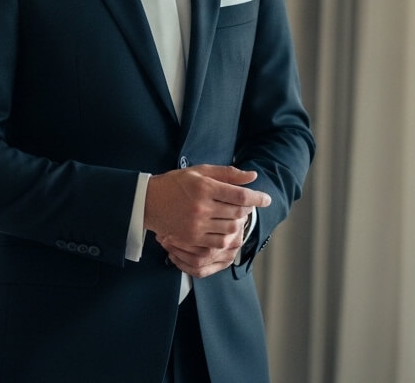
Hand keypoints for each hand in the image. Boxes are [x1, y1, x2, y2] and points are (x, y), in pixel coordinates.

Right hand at [143, 165, 267, 277]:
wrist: (148, 202)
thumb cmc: (175, 183)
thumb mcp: (199, 172)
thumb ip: (227, 173)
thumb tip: (252, 176)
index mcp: (204, 188)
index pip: (239, 194)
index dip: (257, 197)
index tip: (266, 199)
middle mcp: (201, 207)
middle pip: (238, 213)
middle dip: (248, 210)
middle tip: (248, 206)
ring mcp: (196, 225)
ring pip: (230, 229)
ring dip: (239, 224)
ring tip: (237, 218)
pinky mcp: (192, 238)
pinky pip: (218, 242)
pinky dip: (227, 237)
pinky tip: (227, 230)